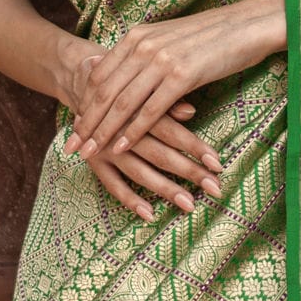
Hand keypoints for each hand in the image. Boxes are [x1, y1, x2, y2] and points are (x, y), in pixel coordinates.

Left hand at [69, 1, 283, 216]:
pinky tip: (121, 147)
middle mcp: (143, 46)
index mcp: (136, 36)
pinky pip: (150, 111)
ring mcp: (161, 61)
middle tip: (71, 146)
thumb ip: (142, 53)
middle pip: (104, 92)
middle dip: (86, 123)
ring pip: (122, 104)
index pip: (99, 75)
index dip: (84, 103)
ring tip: (90, 153)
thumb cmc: (208, 36)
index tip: (75, 125)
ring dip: (103, 132)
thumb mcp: (166, 38)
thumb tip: (121, 71)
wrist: (245, 26)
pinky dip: (133, 132)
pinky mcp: (182, 76)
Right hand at [73, 91, 218, 222]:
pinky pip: (112, 185)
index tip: (218, 164)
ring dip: (165, 189)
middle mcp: (122, 131)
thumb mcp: (144, 87)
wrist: (82, 85)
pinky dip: (129, 200)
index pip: (172, 132)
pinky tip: (149, 214)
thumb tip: (191, 111)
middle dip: (189, 172)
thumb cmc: (126, 88)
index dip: (196, 148)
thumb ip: (167, 101)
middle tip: (215, 188)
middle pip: (160, 155)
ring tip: (190, 205)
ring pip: (140, 172)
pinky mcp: (94, 162)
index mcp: (138, 110)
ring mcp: (106, 149)